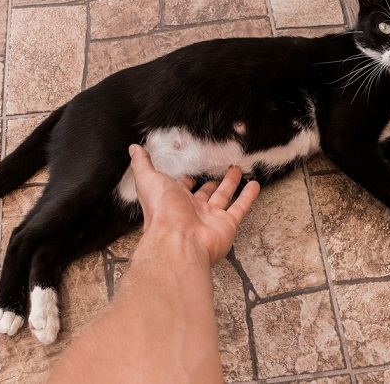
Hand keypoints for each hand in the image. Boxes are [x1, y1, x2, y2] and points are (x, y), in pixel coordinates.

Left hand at [129, 144, 259, 265]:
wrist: (178, 240)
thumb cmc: (162, 211)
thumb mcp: (148, 180)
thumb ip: (142, 164)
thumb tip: (134, 149)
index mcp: (173, 200)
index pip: (181, 187)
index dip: (186, 179)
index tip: (193, 168)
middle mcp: (192, 210)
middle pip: (205, 192)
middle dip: (212, 182)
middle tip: (221, 168)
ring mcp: (210, 218)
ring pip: (223, 197)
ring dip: (230, 184)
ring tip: (237, 170)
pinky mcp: (227, 225)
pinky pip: (239, 208)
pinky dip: (248, 197)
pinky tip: (254, 185)